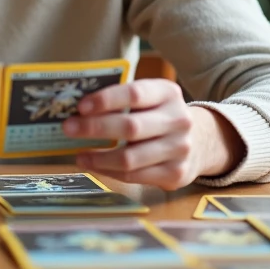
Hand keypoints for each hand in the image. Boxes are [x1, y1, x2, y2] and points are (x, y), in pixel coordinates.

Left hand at [63, 79, 243, 189]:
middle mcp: (178, 120)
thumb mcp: (151, 97)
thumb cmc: (159, 115)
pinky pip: (135, 176)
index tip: (81, 106)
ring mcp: (180, 149)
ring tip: (78, 154)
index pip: (135, 93)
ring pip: (131, 157)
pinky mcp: (176, 174)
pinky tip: (95, 165)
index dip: (106, 99)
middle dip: (94, 128)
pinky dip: (110, 171)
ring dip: (99, 157)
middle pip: (131, 127)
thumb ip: (122, 99)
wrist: (201, 140)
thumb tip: (77, 108)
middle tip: (68, 128)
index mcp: (168, 92)